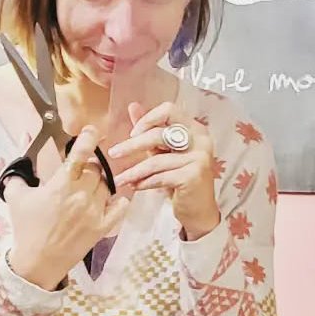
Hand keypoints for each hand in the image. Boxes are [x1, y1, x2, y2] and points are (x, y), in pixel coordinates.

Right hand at [4, 125, 130, 289]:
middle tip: (82, 168)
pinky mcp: (102, 227)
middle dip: (90, 164)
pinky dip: (119, 199)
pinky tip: (113, 197)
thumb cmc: (25, 227)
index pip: (82, 153)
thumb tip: (24, 135)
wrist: (36, 262)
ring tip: (88, 186)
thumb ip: (21, 165)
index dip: (89, 137)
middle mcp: (81, 196)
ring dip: (100, 181)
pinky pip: (120, 207)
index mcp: (61, 185)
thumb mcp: (17, 194)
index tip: (92, 131)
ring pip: (108, 184)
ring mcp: (94, 212)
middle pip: (97, 167)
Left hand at [107, 101, 220, 240]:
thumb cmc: (180, 178)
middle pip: (159, 134)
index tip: (133, 133)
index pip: (169, 109)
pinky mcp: (194, 176)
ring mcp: (199, 157)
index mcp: (194, 128)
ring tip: (119, 179)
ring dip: (134, 171)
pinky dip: (144, 182)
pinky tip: (135, 186)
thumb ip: (150, 129)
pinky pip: (161, 177)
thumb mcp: (163, 150)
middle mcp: (201, 139)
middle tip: (114, 153)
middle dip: (132, 145)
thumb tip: (132, 106)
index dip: (148, 119)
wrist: (198, 209)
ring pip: (156, 160)